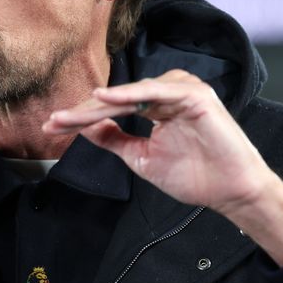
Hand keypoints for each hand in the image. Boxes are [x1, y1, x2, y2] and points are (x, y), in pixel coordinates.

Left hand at [44, 69, 282, 263]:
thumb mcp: (142, 159)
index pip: (113, 108)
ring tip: (69, 117)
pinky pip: (154, 92)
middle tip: (52, 121)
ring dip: (98, 105)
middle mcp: (168, 93)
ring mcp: (182, 91)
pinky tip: (104, 98)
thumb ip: (115, 140)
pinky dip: (128, 94)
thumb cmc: (195, 176)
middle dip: (82, 112)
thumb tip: (85, 129)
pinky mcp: (194, 94)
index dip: (82, 118)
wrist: (230, 192)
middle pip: (117, 99)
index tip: (52, 127)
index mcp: (157, 105)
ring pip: (130, 95)